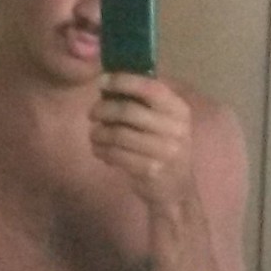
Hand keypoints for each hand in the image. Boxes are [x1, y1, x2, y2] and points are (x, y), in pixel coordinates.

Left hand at [89, 72, 199, 212]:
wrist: (177, 189)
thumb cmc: (164, 147)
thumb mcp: (164, 122)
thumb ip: (144, 102)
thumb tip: (109, 81)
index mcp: (178, 110)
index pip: (150, 87)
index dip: (123, 81)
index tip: (101, 81)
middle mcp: (175, 128)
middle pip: (128, 110)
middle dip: (103, 109)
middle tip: (92, 113)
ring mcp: (164, 151)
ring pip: (118, 134)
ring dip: (99, 133)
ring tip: (94, 134)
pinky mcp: (150, 170)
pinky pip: (116, 155)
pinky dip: (102, 150)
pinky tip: (99, 149)